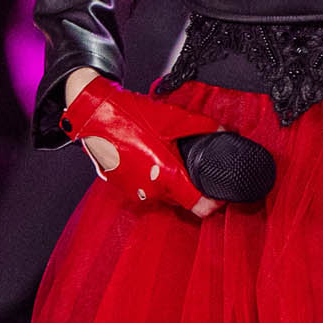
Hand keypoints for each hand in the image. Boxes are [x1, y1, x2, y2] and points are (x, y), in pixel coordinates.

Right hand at [61, 70, 224, 218]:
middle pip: (183, 200)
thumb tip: (225, 132)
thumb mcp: (174, 117)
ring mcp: (135, 192)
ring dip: (172, 181)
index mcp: (166, 177)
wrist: (97, 115)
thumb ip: (204, 127)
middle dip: (191, 184)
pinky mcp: (123, 188)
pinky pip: (148, 189)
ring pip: (165, 195)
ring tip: (169, 155)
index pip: (200, 208)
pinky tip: (152, 157)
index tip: (219, 192)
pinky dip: (154, 178)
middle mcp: (151, 191)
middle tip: (193, 162)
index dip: (214, 202)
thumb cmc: (131, 116)